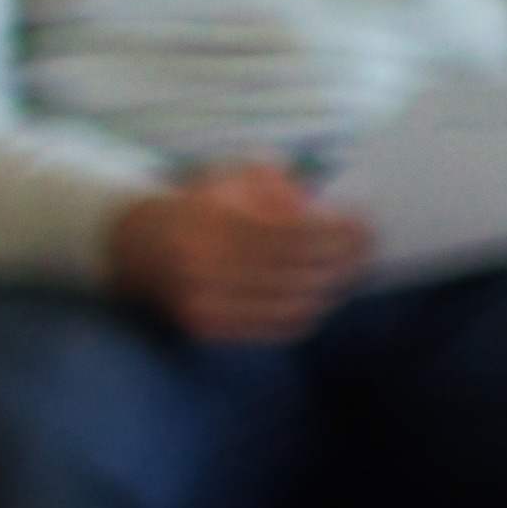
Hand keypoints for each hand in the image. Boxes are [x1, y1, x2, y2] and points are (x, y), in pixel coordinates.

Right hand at [105, 162, 373, 346]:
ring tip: (351, 268)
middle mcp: (206, 271)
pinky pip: (276, 327)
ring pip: (293, 305)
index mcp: (213, 227)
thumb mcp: (235, 178)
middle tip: (369, 248)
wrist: (137, 244)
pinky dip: (308, 311)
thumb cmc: (201, 203)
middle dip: (344, 261)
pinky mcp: (208, 329)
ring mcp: (205, 305)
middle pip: (299, 274)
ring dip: (332, 288)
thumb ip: (283, 188)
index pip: (295, 237)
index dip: (338, 234)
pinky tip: (322, 292)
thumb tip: (334, 211)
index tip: (367, 224)